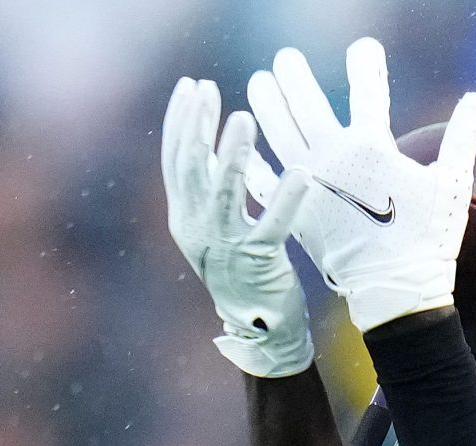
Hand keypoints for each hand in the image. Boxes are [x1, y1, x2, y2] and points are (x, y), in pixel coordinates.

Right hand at [161, 76, 313, 377]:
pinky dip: (286, 199)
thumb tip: (208, 141)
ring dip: (232, 155)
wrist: (261, 329)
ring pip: (223, 195)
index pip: (175, 161)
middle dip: (198, 126)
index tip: (191, 86)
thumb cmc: (244, 270)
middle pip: (190, 170)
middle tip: (208, 91)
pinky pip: (272, 226)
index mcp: (185, 218)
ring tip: (244, 118)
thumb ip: (210, 189)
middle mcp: (197, 231)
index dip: (180, 122)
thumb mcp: (217, 226)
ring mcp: (225, 247)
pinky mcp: (257, 262)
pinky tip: (300, 173)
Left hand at [247, 39, 475, 331]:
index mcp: (374, 147)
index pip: (368, 89)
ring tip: (258, 84)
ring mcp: (310, 186)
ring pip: (279, 135)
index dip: (365, 63)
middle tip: (284, 59)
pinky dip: (252, 161)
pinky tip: (240, 146)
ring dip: (267, 106)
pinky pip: (265, 182)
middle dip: (294, 77)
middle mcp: (335, 160)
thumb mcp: (452, 184)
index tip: (362, 47)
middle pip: (306, 104)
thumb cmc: (428, 239)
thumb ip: (461, 137)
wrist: (395, 291)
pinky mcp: (296, 213)